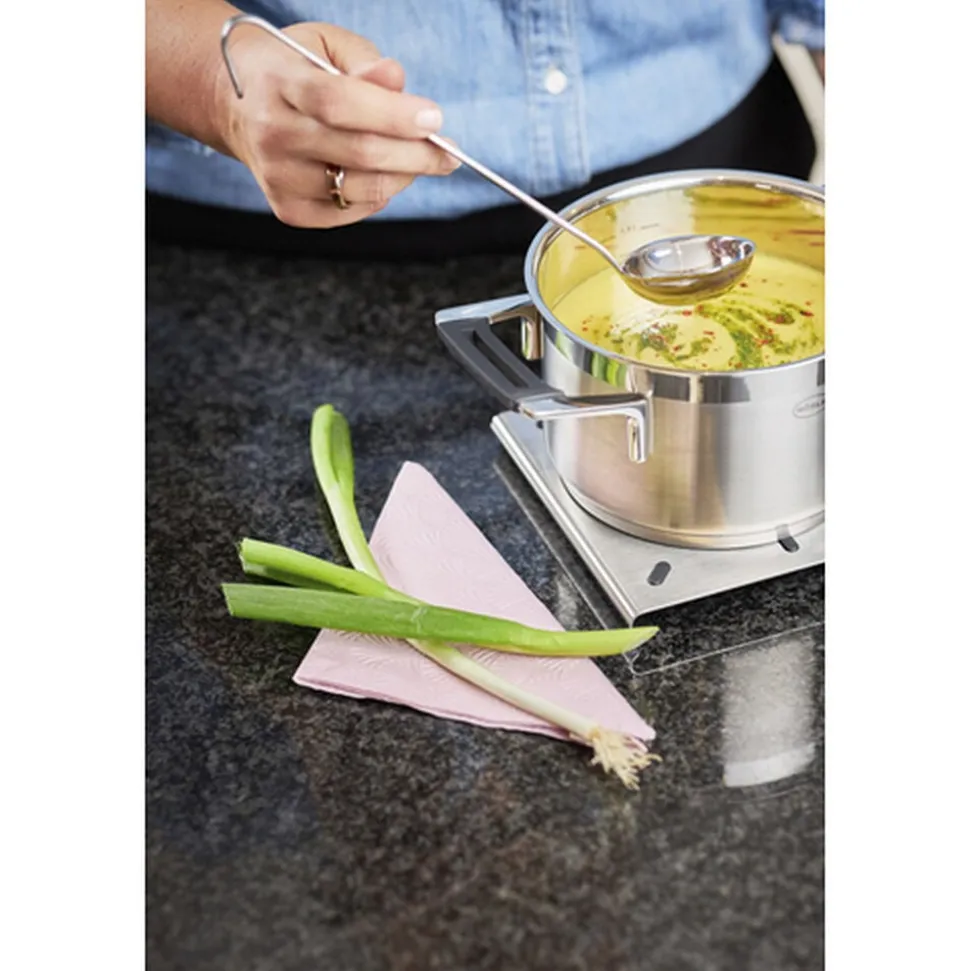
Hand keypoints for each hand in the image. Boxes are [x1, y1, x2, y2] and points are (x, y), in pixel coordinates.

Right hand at [215, 21, 458, 227]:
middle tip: (448, 152)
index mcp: (280, 83)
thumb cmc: (296, 70)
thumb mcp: (327, 46)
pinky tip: (383, 175)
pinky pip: (351, 211)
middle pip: (359, 153)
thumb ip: (365, 62)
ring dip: (404, 177)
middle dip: (416, 154)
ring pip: (361, 189)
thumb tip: (396, 80)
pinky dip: (378, 196)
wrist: (239, 105)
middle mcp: (273, 134)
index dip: (393, 114)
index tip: (434, 118)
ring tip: (420, 160)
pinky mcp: (289, 210)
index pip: (340, 103)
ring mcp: (278, 177)